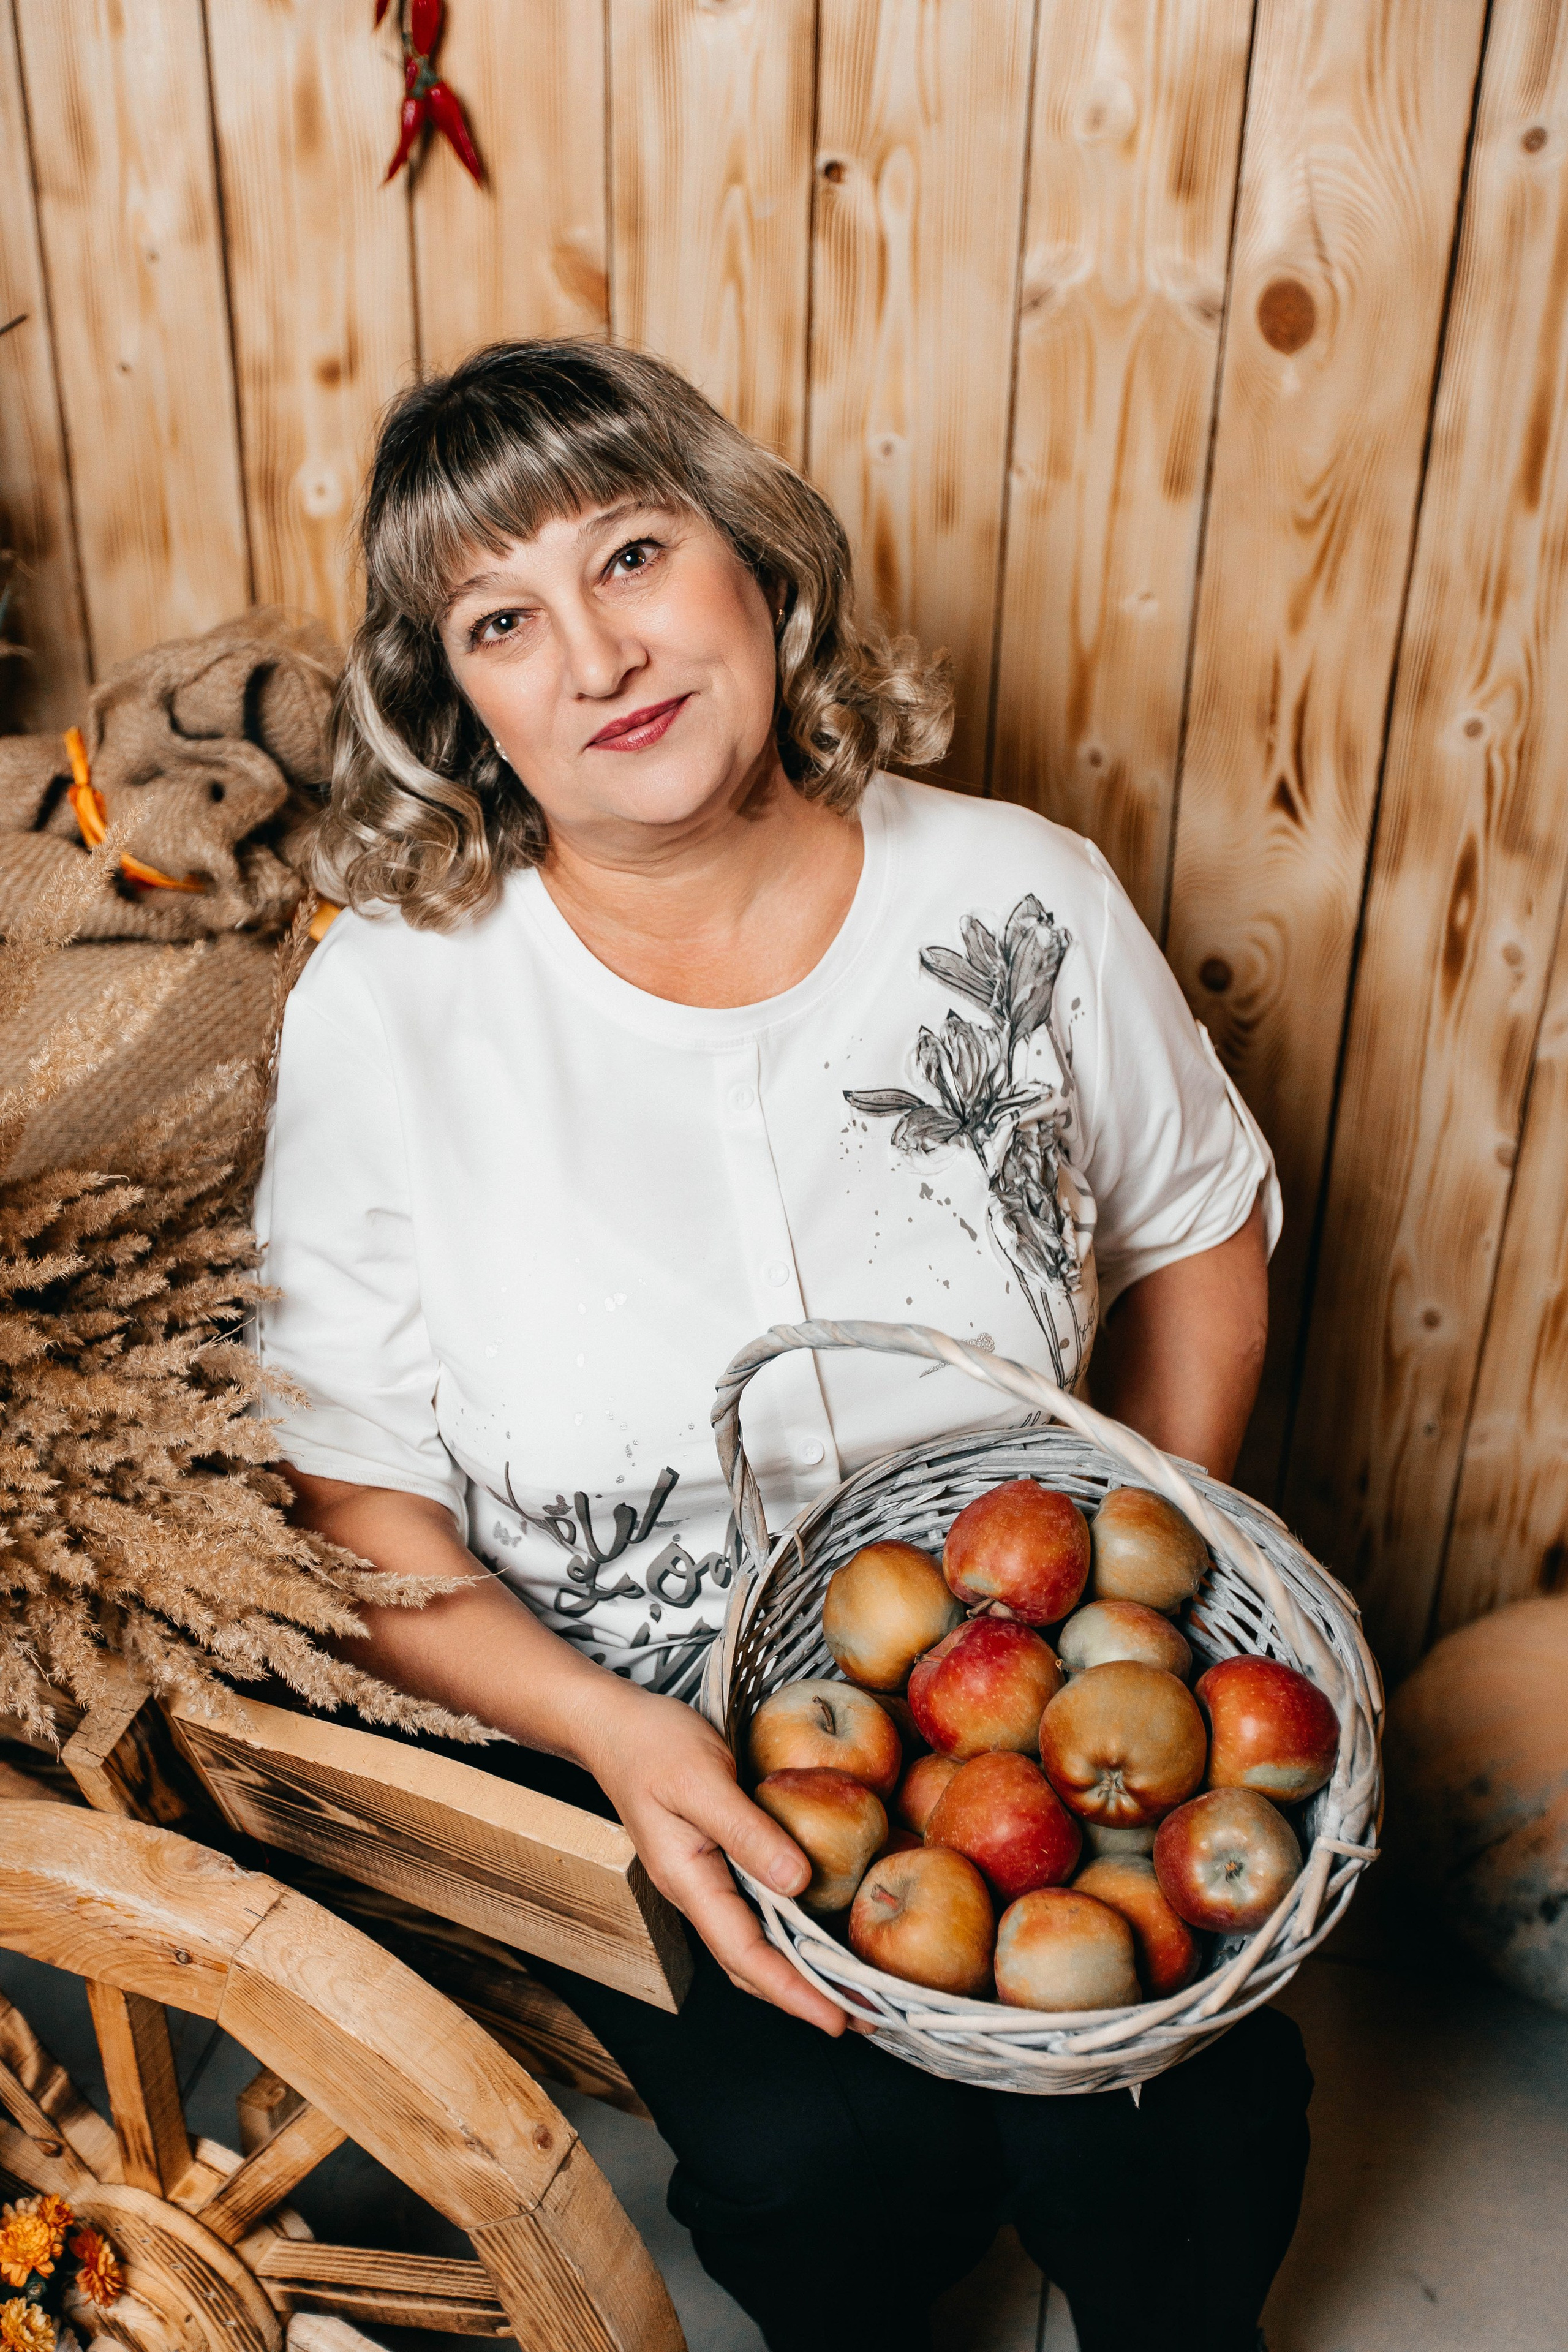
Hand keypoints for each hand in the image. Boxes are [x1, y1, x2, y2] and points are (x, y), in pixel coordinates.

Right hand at [580, 1683, 850, 2035]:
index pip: (745, 1954)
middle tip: (866, 2016)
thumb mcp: (702, 1779)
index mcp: (689, 1881)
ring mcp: (705, 1878)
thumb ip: (746, 1830)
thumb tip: (797, 1881)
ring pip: (755, 1942)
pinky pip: (756, 1910)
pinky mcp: (717, 1859)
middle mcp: (697, 1891)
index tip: (838, 2018)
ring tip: (851, 1986)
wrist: (614, 1724)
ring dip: (800, 1968)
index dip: (793, 1991)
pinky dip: (790, 1930)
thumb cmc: (653, 1745)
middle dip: (805, 1995)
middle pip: (752, 1964)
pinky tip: (818, 1929)